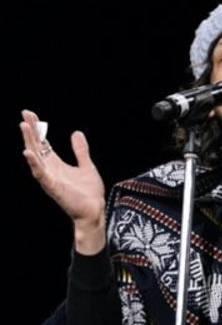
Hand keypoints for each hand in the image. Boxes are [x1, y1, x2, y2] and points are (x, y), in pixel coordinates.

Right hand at [20, 109, 106, 252]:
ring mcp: (50, 179)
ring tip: (24, 126)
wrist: (94, 211)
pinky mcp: (53, 187)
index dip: (37, 129)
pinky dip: (34, 163)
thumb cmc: (89, 193)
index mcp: (56, 164)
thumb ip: (80, 150)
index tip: (31, 114)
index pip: (43, 143)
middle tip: (26, 114)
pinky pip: (41, 174)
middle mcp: (50, 170)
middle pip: (37, 146)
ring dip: (29, 142)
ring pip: (36, 157)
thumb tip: (76, 132)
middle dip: (31, 130)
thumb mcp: (86, 166)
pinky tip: (28, 152)